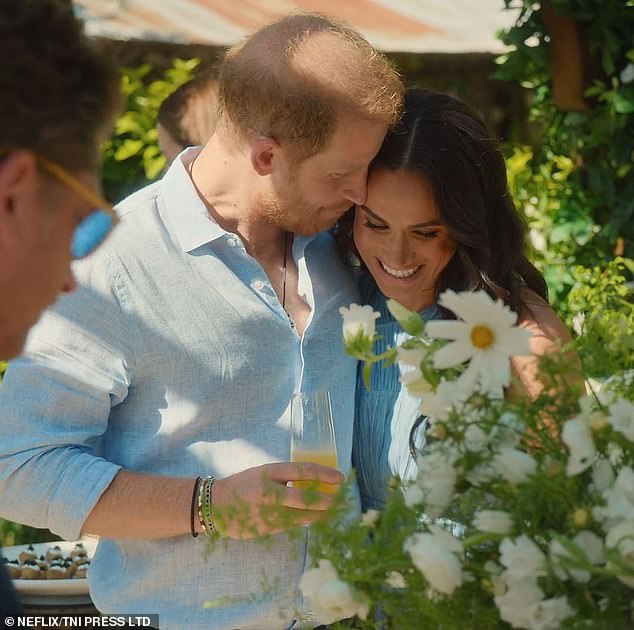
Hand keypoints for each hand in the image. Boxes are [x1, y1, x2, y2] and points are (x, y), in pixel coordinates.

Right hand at [212, 462, 342, 538]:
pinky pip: (290, 525)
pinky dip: (302, 521)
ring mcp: (267, 512)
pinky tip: (310, 519)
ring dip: (318, 514)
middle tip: (337, 501)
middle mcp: (270, 492)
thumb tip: (313, 483)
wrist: (215, 504)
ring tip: (329, 512)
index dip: (325, 474)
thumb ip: (285, 478)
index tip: (340, 478)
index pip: (303, 471)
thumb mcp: (263, 473)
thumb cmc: (244, 485)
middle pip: (305, 498)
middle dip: (325, 501)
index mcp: (270, 472)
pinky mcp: (265, 529)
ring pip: (300, 516)